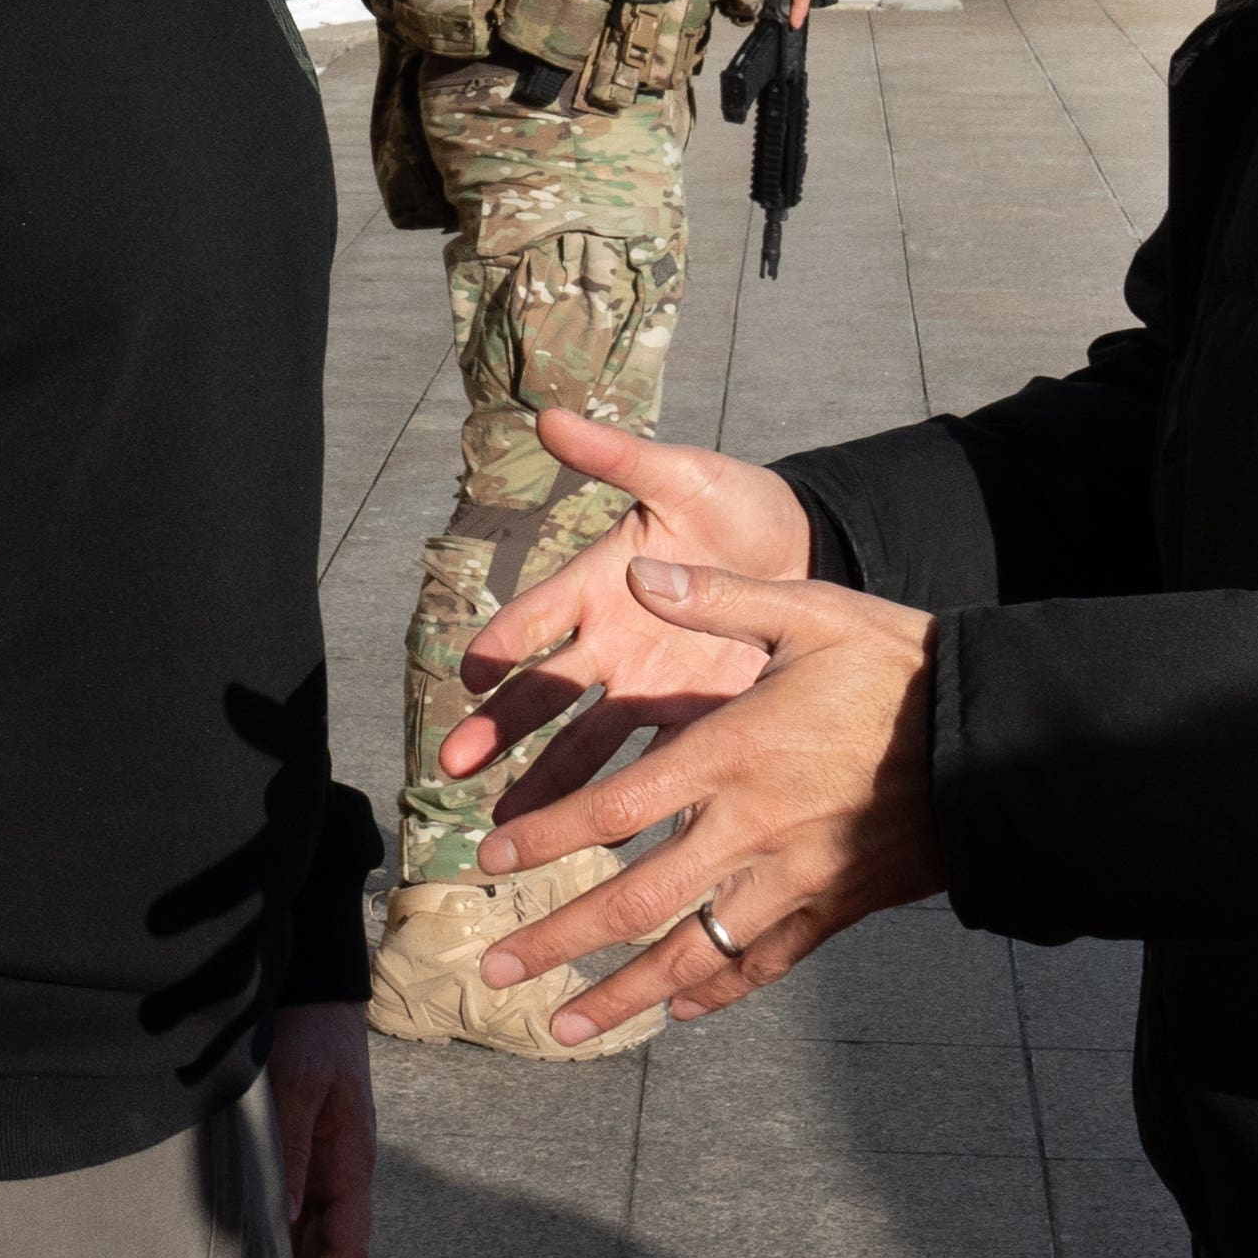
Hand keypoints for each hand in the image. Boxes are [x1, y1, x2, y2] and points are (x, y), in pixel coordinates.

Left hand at [267, 1002, 375, 1257]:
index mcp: (352, 1161)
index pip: (349, 1246)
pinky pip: (296, 1202)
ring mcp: (326, 1161)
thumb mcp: (297, 1087)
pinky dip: (277, 1230)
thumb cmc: (311, 1034)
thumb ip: (291, 1150)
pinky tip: (245, 1241)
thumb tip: (284, 1221)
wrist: (318, 991)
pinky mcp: (306, 1149)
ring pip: (313, 1230)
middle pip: (332, 1247)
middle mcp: (344, 1170)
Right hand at [437, 410, 817, 813]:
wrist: (802, 544)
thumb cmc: (730, 502)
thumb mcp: (679, 472)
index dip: (501, 643)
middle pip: (545, 692)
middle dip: (500, 730)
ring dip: (547, 782)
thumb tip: (547, 416)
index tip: (467, 674)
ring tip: (509, 826)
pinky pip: (652, 759)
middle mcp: (611, 640)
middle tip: (455, 765)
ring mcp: (647, 682)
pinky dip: (627, 800)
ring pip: (585, 741)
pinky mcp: (691, 711)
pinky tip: (605, 840)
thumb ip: (617, 454)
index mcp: (598, 582)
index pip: (536, 616)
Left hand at [480, 561, 945, 1046]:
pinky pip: (765, 962)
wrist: (1000, 740)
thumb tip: (640, 568)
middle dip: (558, 938)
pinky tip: (678, 1010)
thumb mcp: (810, 612)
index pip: (615, 809)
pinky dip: (717, 991)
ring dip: (622, 993)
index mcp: (733, 753)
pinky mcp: (835, 908)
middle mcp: (752, 829)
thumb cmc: (899, 666)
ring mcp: (794, 880)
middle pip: (635, 901)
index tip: (489, 863)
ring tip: (563, 1025)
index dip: (547, 840)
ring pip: (693, 952)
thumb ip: (720, 598)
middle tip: (495, 969)